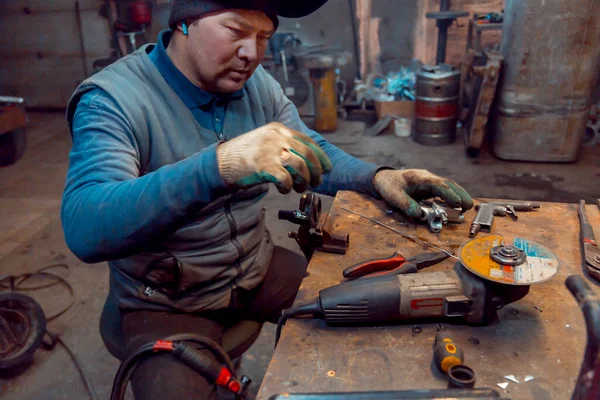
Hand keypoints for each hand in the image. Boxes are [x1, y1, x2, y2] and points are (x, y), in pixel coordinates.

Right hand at [217, 122, 331, 193]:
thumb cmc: (244, 155)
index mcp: (278, 129)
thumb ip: (284, 144)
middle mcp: (277, 137)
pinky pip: (286, 179)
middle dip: (316, 171)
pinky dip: (288, 186)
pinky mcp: (264, 166)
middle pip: (308, 155)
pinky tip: (283, 189)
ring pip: (300, 167)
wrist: (221, 161)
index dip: (321, 156)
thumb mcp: (265, 141)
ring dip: (303, 181)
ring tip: (299, 188)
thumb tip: (307, 161)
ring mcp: (270, 151)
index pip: (308, 141)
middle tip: (316, 182)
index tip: (327, 168)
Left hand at [373, 169, 473, 216]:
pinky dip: (452, 197)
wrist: (383, 178)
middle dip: (460, 194)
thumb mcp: (393, 196)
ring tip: (468, 207)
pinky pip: (444, 191)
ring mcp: (429, 182)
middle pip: (448, 184)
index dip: (448, 193)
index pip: (437, 184)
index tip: (457, 202)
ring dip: (459, 195)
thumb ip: (405, 204)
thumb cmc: (388, 185)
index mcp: (419, 177)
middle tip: (469, 206)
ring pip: (448, 187)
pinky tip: (457, 206)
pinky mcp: (429, 188)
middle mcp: (427, 178)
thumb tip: (419, 215)